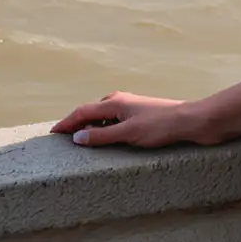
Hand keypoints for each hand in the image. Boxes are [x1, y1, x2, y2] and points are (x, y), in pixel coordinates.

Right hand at [50, 90, 196, 148]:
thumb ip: (101, 136)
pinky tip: (106, 138)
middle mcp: (120, 100)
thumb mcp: (127, 133)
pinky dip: (103, 127)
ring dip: (90, 125)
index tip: (52, 134)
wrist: (188, 120)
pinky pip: (113, 119)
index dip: (66, 123)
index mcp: (114, 102)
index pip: (82, 111)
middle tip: (63, 139)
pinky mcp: (139, 113)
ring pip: (103, 114)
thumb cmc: (159, 126)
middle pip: (91, 110)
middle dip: (76, 123)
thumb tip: (77, 136)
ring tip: (80, 141)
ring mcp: (130, 105)